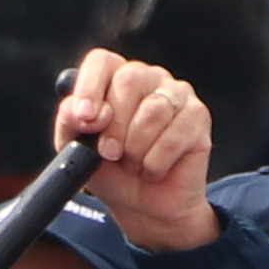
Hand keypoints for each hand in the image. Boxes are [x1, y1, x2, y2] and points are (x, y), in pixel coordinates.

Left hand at [55, 46, 218, 255]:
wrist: (143, 206)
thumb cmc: (112, 171)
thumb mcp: (77, 148)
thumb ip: (70, 122)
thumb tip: (83, 111)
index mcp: (115, 78)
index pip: (102, 62)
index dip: (90, 86)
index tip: (85, 118)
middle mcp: (147, 78)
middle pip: (129, 80)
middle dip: (115, 125)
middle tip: (110, 153)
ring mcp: (176, 94)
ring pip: (153, 110)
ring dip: (136, 149)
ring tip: (133, 164)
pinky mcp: (198, 116)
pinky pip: (174, 136)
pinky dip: (156, 162)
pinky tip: (153, 170)